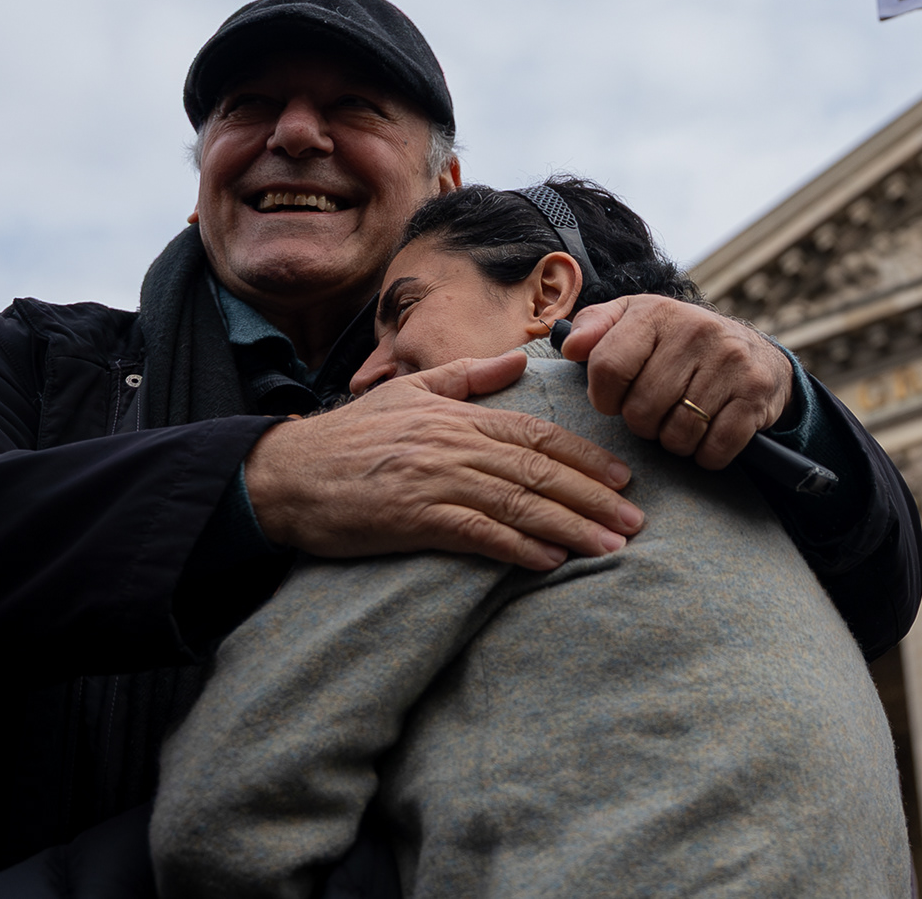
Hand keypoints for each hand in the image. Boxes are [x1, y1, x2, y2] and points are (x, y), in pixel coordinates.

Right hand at [244, 354, 643, 570]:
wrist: (286, 475)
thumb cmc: (350, 437)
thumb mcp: (408, 391)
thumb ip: (467, 377)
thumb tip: (519, 361)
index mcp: (458, 415)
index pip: (537, 435)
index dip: (586, 457)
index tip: (624, 478)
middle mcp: (454, 445)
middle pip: (540, 471)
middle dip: (594, 497)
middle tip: (635, 520)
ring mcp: (435, 482)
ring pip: (519, 504)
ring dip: (571, 527)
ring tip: (610, 547)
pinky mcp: (415, 519)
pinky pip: (479, 534)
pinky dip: (519, 548)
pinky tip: (551, 561)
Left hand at [561, 296, 793, 469]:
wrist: (757, 355)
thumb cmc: (681, 344)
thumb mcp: (636, 320)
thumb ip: (595, 326)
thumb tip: (570, 346)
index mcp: (657, 312)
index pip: (607, 367)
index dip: (603, 397)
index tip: (615, 399)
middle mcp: (696, 330)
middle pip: (641, 410)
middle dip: (643, 423)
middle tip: (656, 412)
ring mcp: (730, 362)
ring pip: (677, 435)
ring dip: (674, 442)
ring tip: (681, 422)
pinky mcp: (754, 394)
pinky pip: (714, 449)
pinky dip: (706, 454)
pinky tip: (708, 435)